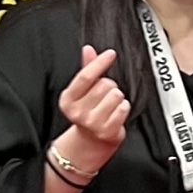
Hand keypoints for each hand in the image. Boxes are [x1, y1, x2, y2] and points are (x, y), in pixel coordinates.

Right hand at [54, 44, 130, 176]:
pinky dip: (123, 108)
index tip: (110, 54)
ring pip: (116, 95)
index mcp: (68, 99)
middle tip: (105, 96)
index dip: (99, 63)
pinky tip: (116, 113)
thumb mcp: (82, 92)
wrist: (90, 142)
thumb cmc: (88, 113)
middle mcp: (78, 112)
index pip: (85, 76)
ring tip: (110, 105)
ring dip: (117, 98)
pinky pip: (123, 108)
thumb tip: (88, 49)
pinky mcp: (107, 131)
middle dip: (109, 86)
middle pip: (104, 85)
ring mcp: (92, 123)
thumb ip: (87, 69)